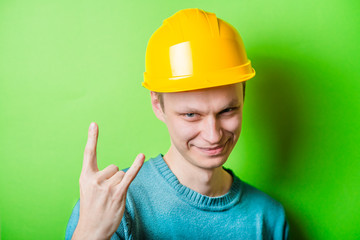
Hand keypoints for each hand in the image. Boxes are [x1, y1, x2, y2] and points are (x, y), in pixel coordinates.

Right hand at [72, 122, 144, 239]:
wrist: (92, 230)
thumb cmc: (91, 209)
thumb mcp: (87, 190)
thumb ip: (97, 177)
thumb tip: (116, 169)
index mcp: (85, 176)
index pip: (89, 153)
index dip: (92, 138)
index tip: (94, 124)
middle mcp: (95, 179)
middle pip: (114, 167)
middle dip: (113, 179)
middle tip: (106, 195)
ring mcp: (106, 186)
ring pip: (122, 174)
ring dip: (120, 185)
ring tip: (111, 198)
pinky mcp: (118, 193)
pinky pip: (130, 175)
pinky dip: (137, 165)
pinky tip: (141, 156)